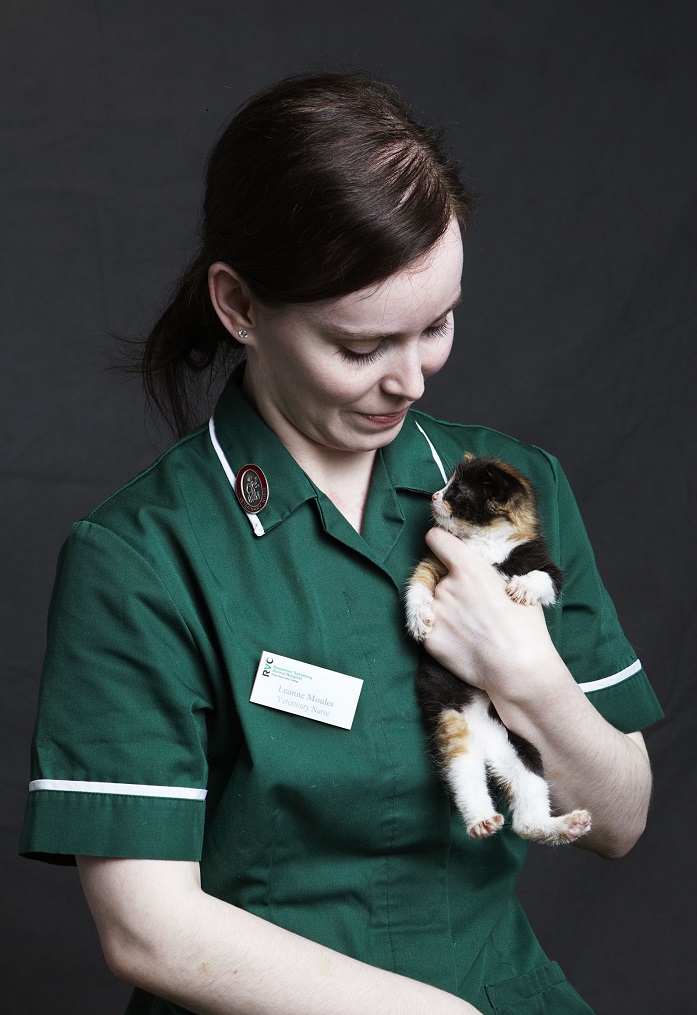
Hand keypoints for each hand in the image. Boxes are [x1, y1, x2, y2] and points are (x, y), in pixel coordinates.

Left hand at [423, 527, 559, 699]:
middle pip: (440, 577)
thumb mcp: (515, 586)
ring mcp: (435, 612)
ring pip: (435, 603)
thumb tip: (479, 571)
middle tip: (475, 608)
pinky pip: (430, 627)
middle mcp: (446, 585)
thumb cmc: (525, 627)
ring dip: (447, 610)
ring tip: (472, 628)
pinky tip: (463, 642)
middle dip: (452, 587)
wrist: (517, 669)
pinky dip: (441, 633)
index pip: (437, 539)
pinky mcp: (428, 638)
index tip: (445, 551)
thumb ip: (487, 574)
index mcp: (468, 567)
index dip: (441, 544)